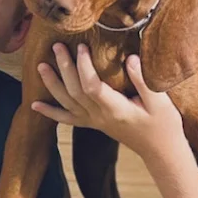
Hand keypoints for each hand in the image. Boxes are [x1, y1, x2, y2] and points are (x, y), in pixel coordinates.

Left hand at [32, 43, 184, 161]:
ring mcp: (95, 122)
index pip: (92, 86)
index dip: (83, 67)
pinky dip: (50, 112)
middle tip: (56, 47)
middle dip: (64, 68)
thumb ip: (143, 81)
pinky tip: (34, 105)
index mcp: (116, 109)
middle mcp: (100, 117)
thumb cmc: (163, 125)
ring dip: (53, 85)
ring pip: (68, 103)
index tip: (81, 47)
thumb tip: (130, 58)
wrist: (160, 150)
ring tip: (41, 66)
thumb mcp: (160, 102)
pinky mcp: (94, 124)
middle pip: (75, 91)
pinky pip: (67, 119)